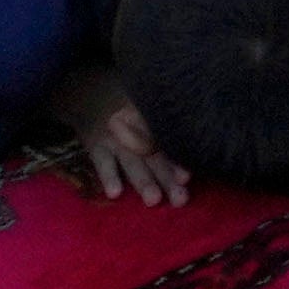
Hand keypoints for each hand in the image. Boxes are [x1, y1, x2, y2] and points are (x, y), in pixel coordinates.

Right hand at [69, 101, 195, 207]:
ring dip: (144, 181)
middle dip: (167, 178)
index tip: (188, 178)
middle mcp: (138, 131)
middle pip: (155, 157)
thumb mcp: (147, 105)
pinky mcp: (97, 145)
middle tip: (180, 199)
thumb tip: (199, 147)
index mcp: (154, 121)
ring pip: (133, 162)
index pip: (168, 143)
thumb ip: (167, 125)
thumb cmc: (128, 103)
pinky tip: (115, 193)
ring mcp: (117, 139)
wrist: (89, 88)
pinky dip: (109, 177)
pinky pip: (103, 162)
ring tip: (153, 200)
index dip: (177, 161)